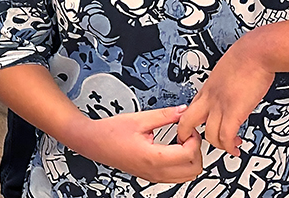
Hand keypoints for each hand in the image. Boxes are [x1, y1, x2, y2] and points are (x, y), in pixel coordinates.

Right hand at [78, 106, 201, 182]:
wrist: (93, 142)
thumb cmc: (110, 132)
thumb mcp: (139, 118)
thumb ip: (164, 115)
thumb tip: (182, 111)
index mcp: (153, 158)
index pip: (189, 154)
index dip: (193, 138)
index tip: (187, 127)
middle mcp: (155, 172)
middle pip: (194, 170)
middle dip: (195, 150)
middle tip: (186, 134)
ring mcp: (154, 177)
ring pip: (187, 177)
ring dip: (190, 159)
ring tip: (179, 141)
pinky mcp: (151, 176)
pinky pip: (176, 176)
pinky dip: (181, 164)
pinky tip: (172, 148)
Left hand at [178, 34, 275, 153]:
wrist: (256, 52)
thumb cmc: (246, 56)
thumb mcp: (227, 70)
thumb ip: (224, 84)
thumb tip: (230, 89)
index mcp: (207, 87)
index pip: (190, 108)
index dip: (190, 122)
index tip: (195, 130)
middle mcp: (210, 97)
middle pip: (187, 122)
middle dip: (187, 137)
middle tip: (197, 145)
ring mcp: (220, 105)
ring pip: (208, 134)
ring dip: (218, 145)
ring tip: (229, 147)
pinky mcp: (234, 111)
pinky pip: (226, 136)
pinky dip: (229, 146)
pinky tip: (236, 147)